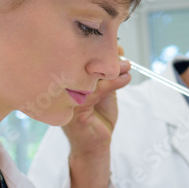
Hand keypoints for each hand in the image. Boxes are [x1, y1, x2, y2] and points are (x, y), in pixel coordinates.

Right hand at [64, 49, 129, 187]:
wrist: (94, 146)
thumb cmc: (98, 117)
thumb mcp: (104, 90)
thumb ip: (107, 73)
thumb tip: (118, 51)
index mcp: (64, 80)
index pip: (76, 56)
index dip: (94, 46)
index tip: (112, 41)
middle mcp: (61, 88)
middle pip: (79, 63)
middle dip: (103, 55)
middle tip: (120, 51)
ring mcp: (66, 100)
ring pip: (89, 76)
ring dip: (112, 69)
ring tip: (127, 65)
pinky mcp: (75, 112)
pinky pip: (95, 91)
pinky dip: (113, 83)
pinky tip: (125, 78)